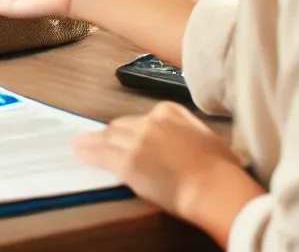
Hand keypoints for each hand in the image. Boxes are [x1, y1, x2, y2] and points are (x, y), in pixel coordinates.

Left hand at [73, 103, 263, 243]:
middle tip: (98, 140)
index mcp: (169, 111)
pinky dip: (87, 152)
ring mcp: (137, 140)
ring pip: (107, 137)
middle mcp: (150, 121)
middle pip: (121, 125)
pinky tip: (78, 152)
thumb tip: (188, 140)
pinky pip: (101, 154)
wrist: (214, 185)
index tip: (126, 136)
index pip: (141, 118)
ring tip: (78, 143)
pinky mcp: (128, 162)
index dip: (131, 130)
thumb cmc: (220, 167)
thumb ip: (189, 131)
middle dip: (110, 134)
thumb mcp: (207, 137)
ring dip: (92, 141)